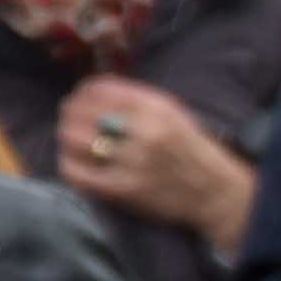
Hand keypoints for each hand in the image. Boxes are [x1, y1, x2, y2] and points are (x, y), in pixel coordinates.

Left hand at [61, 79, 251, 248]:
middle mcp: (144, 131)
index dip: (81, 94)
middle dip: (69, 117)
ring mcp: (133, 161)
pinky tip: (74, 163)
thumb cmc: (189, 149)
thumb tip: (90, 91)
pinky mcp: (124, 188)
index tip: (79, 101)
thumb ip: (134, 100)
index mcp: (155, 107)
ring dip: (66, 139)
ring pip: (74, 140)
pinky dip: (68, 165)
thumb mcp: (171, 113)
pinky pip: (77, 172)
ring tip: (72, 143)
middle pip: (80, 113)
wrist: (214, 191)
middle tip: (70, 123)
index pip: (97, 89)